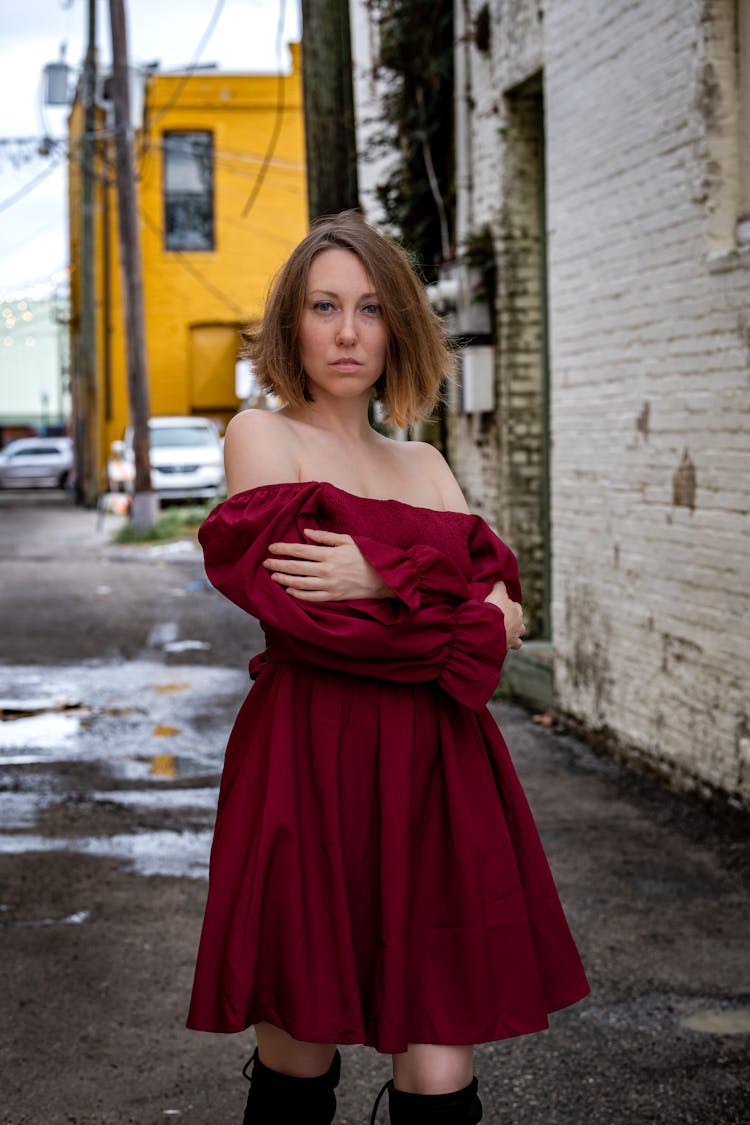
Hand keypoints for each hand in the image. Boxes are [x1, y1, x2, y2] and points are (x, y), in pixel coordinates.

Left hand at [262, 529, 391, 601]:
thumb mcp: (348, 540)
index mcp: (329, 554)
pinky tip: (289, 591)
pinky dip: (298, 594)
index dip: (283, 549)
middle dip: (278, 565)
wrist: (383, 578)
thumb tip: (306, 532)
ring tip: (274, 576)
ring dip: (284, 580)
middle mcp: (326, 570)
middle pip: (295, 567)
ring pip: (299, 584)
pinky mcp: (333, 596)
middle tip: (265, 563)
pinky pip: (311, 597)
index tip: (271, 548)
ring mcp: (329, 585)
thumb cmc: (366, 556)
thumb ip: (325, 537)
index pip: (299, 550)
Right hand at [484, 580, 525, 648]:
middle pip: (520, 620)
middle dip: (514, 620)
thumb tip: (500, 581)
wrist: (491, 629)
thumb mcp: (496, 593)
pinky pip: (514, 645)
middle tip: (503, 619)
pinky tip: (503, 643)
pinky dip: (510, 644)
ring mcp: (516, 636)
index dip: (509, 605)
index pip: (516, 606)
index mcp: (516, 611)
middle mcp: (519, 624)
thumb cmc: (495, 610)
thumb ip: (499, 587)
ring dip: (514, 633)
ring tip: (505, 632)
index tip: (501, 605)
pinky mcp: (510, 646)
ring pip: (519, 634)